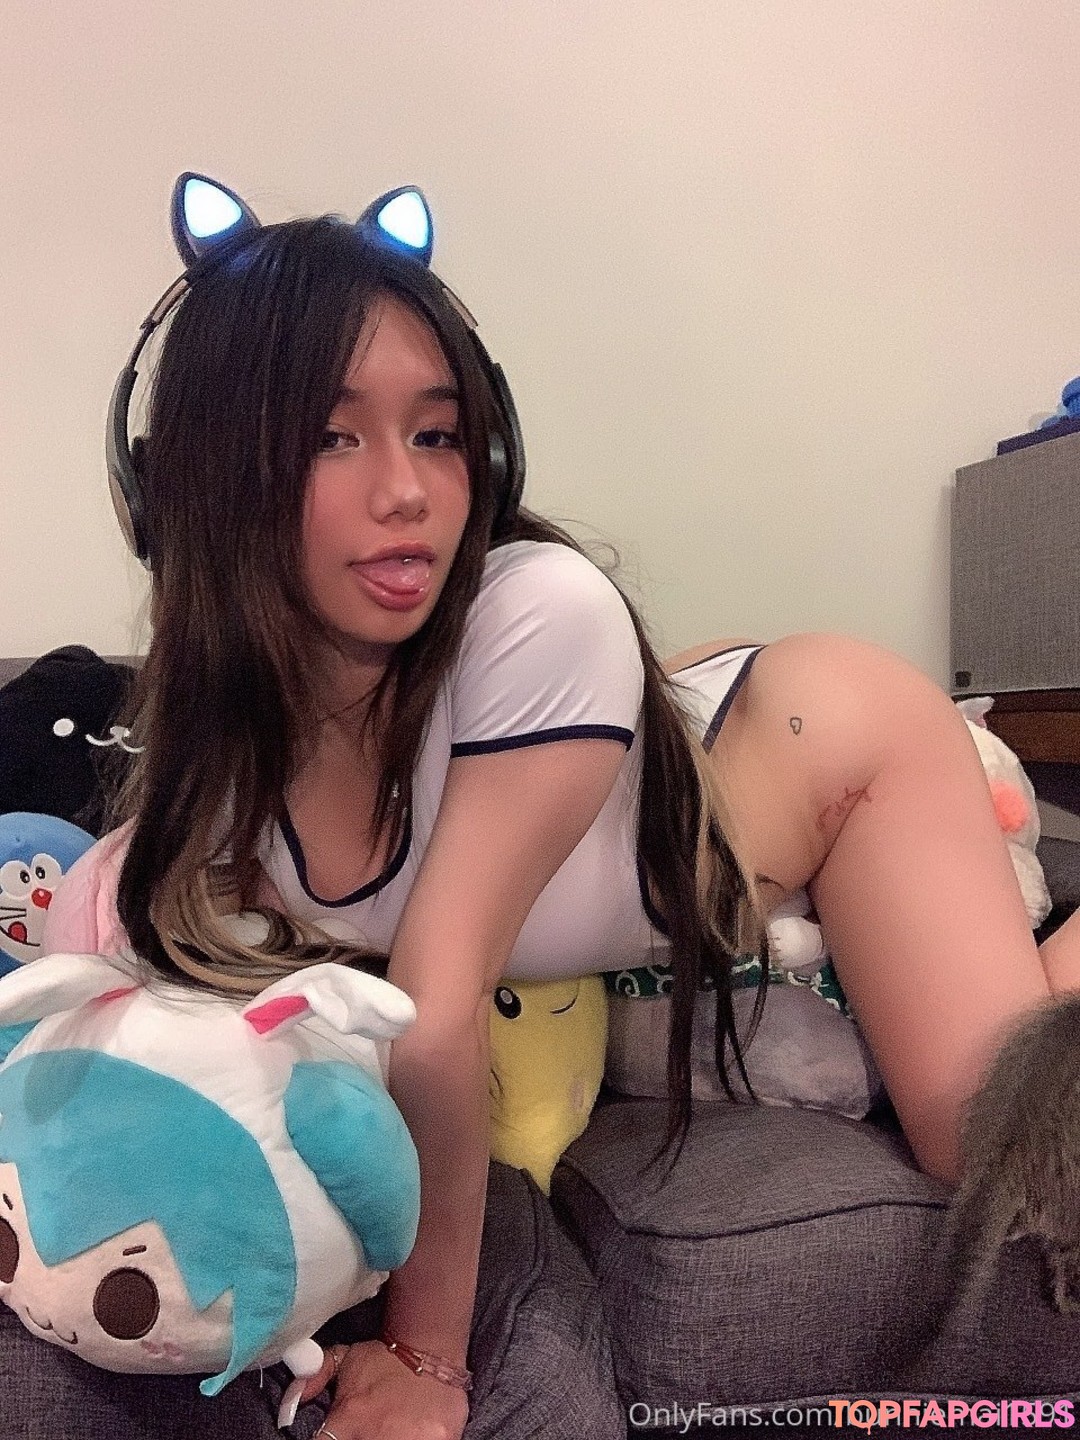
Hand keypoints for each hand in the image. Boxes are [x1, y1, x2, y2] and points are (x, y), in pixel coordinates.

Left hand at [300, 1339, 468, 1439]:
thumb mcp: (346, 1360)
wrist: (432, 1345)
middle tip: (367, 1431)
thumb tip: (292, 1401)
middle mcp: (376, 1433)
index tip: (334, 1436)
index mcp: (350, 1418)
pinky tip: (415, 1433)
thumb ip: (316, 1376)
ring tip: (391, 1431)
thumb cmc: (386, 1358)